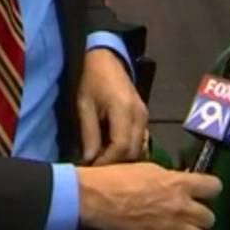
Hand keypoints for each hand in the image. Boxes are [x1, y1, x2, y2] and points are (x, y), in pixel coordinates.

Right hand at [76, 163, 220, 229]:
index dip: (211, 188)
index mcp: (179, 183)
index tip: (204, 189)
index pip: (215, 186)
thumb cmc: (119, 177)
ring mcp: (172, 227)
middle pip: (209, 217)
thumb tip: (179, 184)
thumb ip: (170, 179)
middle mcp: (181, 206)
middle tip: (190, 212)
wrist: (98, 197)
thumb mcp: (149, 169)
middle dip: (201, 215)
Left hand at [77, 48, 148, 164]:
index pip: (121, 147)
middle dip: (115, 164)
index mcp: (124, 111)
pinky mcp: (144, 117)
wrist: (106, 59)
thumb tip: (89, 160)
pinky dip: (129, 150)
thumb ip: (89, 134)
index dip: (107, 162)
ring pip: (139, 149)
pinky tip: (114, 152)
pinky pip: (141, 140)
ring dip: (123, 159)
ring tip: (104, 162)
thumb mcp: (85, 106)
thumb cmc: (92, 80)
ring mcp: (144, 116)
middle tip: (97, 169)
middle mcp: (140, 116)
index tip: (92, 170)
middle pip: (133, 152)